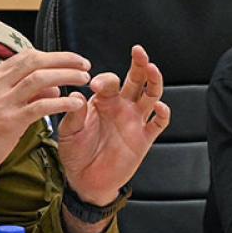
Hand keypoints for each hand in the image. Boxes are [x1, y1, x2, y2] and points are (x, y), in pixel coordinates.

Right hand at [0, 49, 91, 180]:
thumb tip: (54, 84)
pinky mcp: (9, 122)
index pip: (27, 55)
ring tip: (85, 79)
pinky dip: (61, 102)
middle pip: (35, 60)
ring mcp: (2, 102)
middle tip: (85, 64)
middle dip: (64, 59)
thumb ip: (24, 91)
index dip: (54, 55)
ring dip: (66, 76)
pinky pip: (40, 106)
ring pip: (40, 79)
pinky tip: (75, 104)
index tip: (73, 60)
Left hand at [56, 45, 170, 203]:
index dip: (105, 79)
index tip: (94, 85)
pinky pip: (158, 123)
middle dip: (139, 64)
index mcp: (103, 102)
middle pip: (136, 80)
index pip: (109, 81)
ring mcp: (135, 122)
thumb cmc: (76, 153)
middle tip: (138, 51)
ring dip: (154, 82)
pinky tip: (160, 106)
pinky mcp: (144, 139)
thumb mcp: (69, 132)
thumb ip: (74, 114)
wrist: (85, 181)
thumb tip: (77, 95)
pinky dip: (162, 114)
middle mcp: (122, 107)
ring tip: (152, 69)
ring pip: (151, 96)